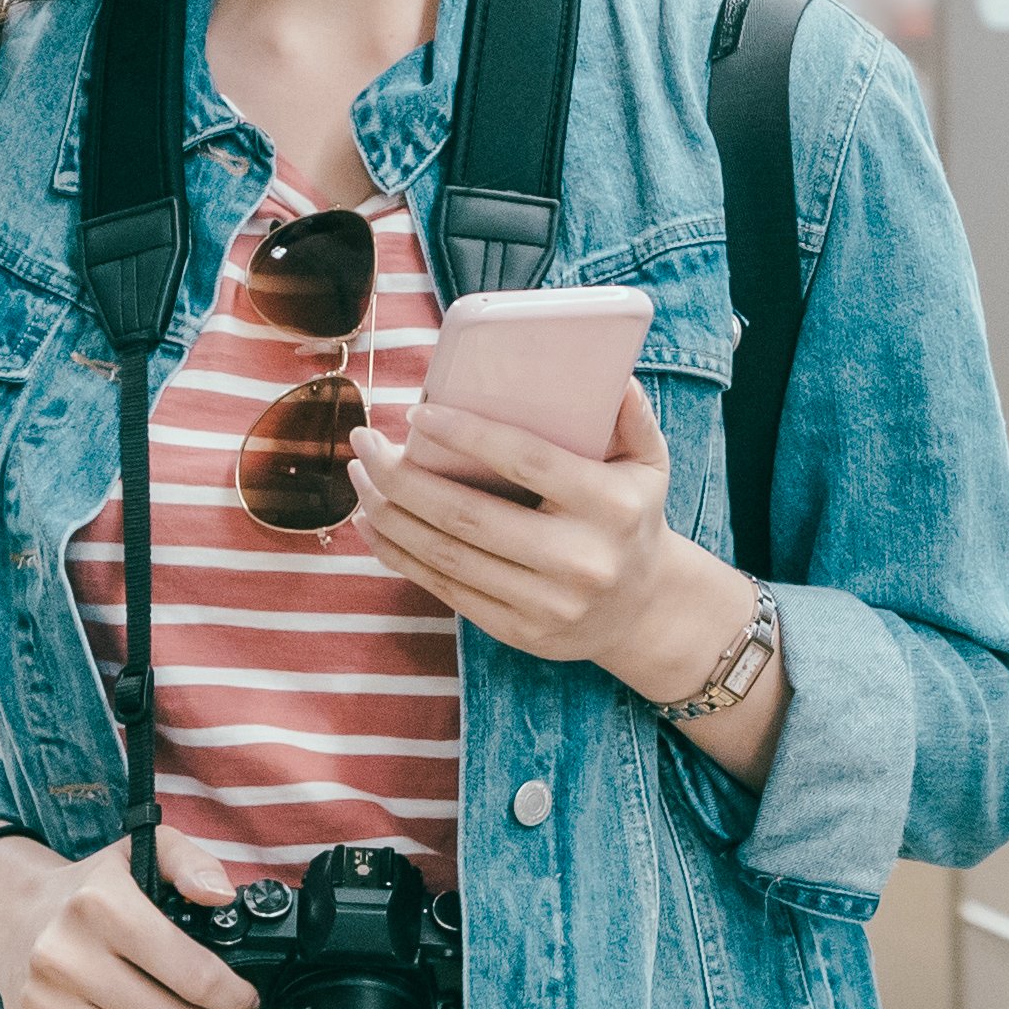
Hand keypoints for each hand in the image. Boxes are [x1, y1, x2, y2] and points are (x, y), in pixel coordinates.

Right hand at [0, 829, 261, 1008]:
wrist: (9, 918)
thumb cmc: (89, 890)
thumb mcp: (142, 850)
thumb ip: (191, 862)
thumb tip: (222, 895)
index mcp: (99, 906)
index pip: (191, 973)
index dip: (235, 998)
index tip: (251, 1001)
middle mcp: (65, 958)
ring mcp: (47, 1005)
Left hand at [348, 380, 704, 675]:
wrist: (644, 610)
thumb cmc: (632, 518)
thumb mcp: (648, 465)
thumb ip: (633, 418)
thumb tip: (614, 376)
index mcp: (611, 507)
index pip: (528, 462)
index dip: (467, 436)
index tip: (417, 414)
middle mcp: (580, 560)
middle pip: (468, 515)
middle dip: (402, 477)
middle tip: (365, 442)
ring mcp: (548, 603)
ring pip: (447, 554)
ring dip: (390, 514)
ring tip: (359, 477)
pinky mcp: (520, 632)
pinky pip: (446, 589)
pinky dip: (400, 555)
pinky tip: (372, 524)